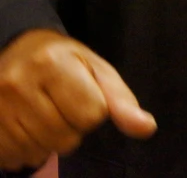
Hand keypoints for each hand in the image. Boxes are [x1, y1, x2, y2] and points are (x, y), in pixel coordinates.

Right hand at [0, 29, 156, 171]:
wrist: (17, 50)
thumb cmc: (63, 60)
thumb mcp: (95, 68)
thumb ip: (120, 99)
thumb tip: (147, 128)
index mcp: (52, 62)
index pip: (92, 113)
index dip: (93, 107)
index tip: (81, 91)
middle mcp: (20, 83)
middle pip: (67, 138)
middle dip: (71, 126)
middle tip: (60, 102)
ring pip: (42, 151)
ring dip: (49, 139)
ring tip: (43, 111)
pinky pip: (17, 158)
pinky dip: (27, 148)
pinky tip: (26, 124)